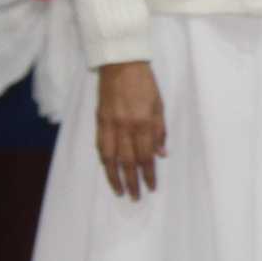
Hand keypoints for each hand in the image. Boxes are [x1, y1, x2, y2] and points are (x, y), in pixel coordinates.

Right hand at [95, 60, 166, 198]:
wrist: (121, 63)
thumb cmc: (144, 82)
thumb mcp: (159, 104)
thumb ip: (160, 130)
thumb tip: (161, 153)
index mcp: (144, 123)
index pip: (146, 156)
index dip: (149, 174)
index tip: (151, 187)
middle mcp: (126, 127)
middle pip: (128, 161)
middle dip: (132, 182)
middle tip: (135, 197)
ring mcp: (111, 124)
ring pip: (111, 158)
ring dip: (115, 177)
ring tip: (119, 191)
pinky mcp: (100, 120)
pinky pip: (101, 146)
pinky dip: (104, 161)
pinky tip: (108, 169)